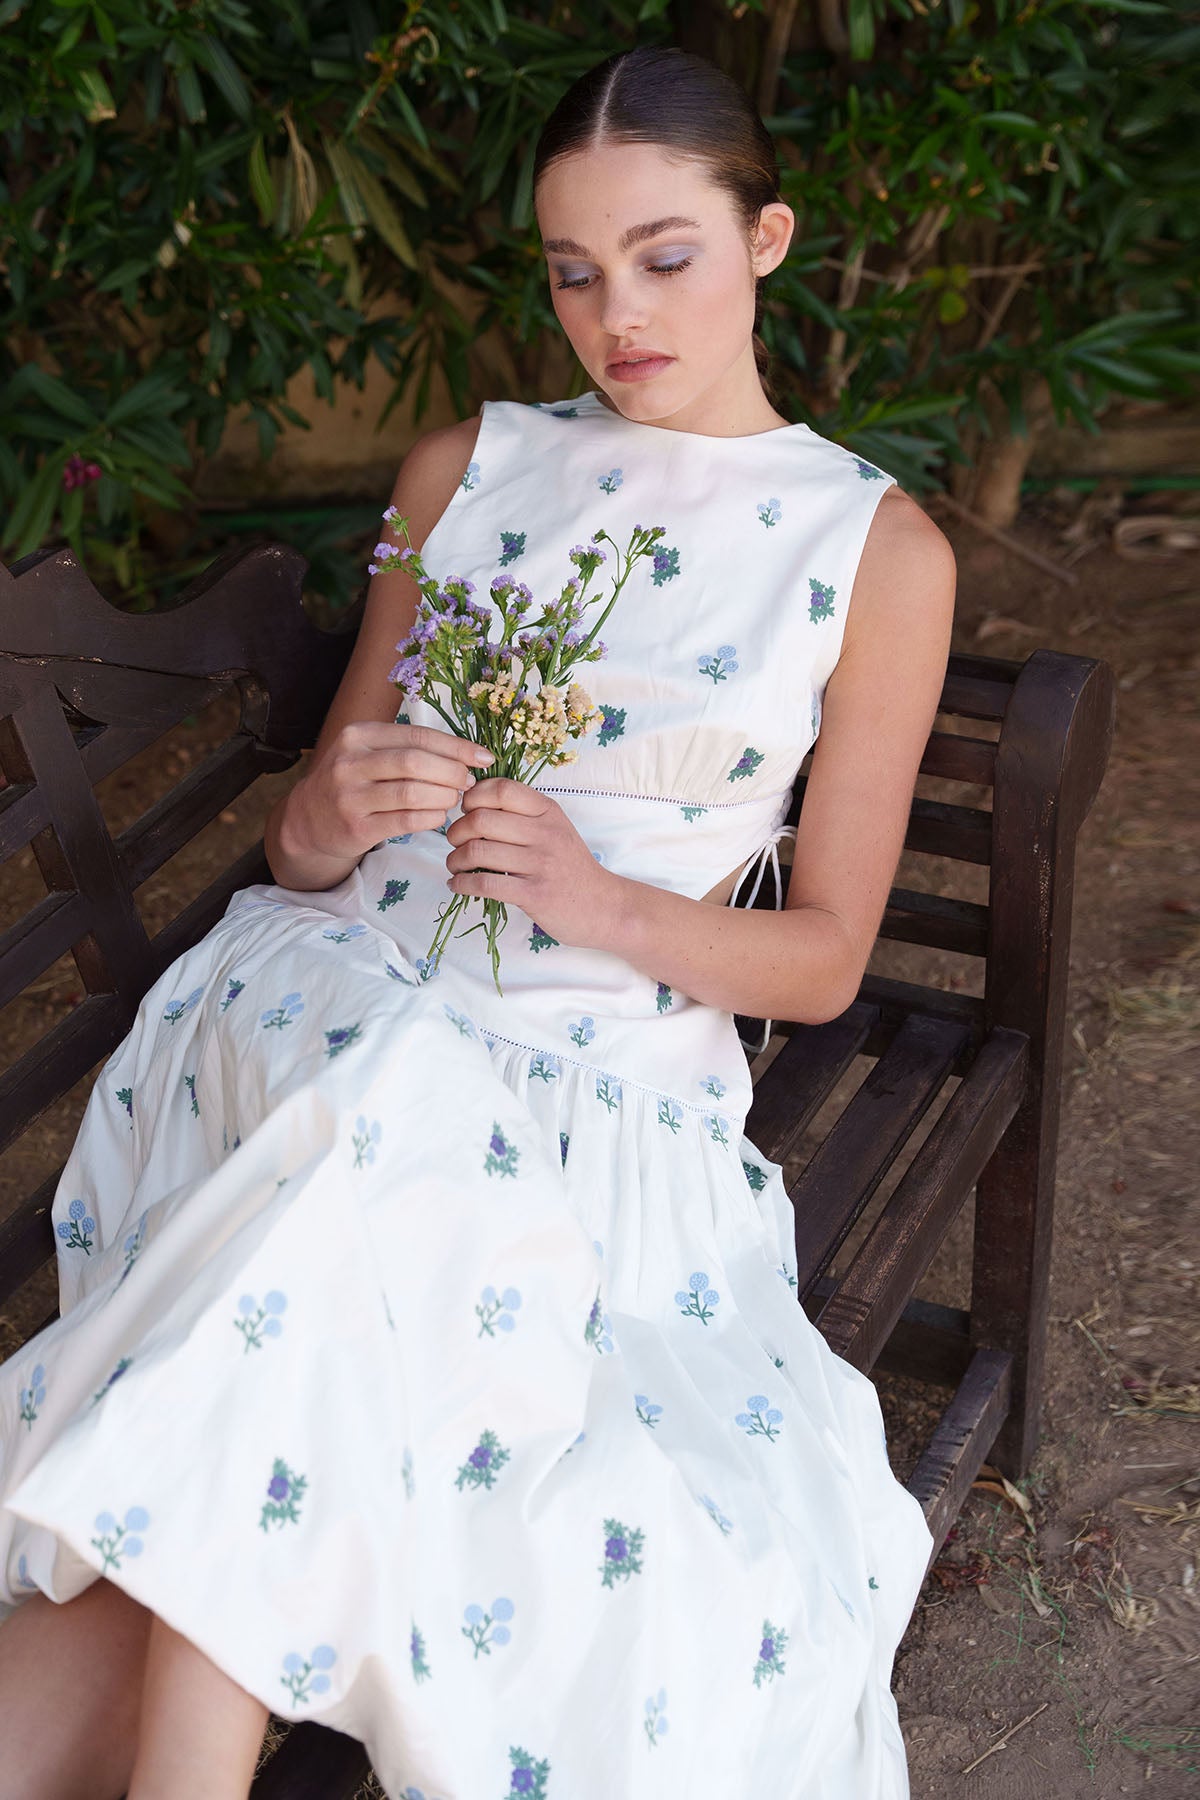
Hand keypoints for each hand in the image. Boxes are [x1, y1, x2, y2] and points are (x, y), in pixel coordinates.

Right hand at [282, 721, 494, 866]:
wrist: (309, 819)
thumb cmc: (353, 781)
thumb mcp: (369, 752)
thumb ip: (409, 748)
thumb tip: (467, 754)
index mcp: (359, 735)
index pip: (418, 736)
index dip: (456, 747)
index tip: (483, 757)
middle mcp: (350, 762)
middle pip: (416, 762)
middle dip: (452, 772)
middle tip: (468, 782)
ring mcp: (351, 797)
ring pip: (412, 792)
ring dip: (443, 796)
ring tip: (454, 799)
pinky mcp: (357, 828)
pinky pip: (406, 821)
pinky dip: (431, 818)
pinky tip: (439, 816)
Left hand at [444, 778, 621, 950]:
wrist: (604, 907)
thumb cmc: (571, 867)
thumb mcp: (556, 829)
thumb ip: (523, 814)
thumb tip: (474, 804)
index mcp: (548, 811)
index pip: (502, 789)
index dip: (473, 796)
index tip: (466, 811)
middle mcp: (545, 833)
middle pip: (481, 820)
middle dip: (456, 832)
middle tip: (455, 842)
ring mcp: (541, 864)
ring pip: (478, 852)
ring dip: (455, 860)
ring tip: (455, 866)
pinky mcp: (534, 895)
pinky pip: (485, 884)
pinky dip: (462, 884)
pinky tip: (458, 885)